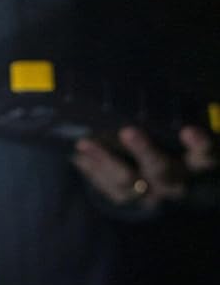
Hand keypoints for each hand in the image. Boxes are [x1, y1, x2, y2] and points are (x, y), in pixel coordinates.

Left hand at [73, 125, 216, 208]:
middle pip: (162, 171)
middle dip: (144, 151)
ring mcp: (151, 194)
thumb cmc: (166, 140)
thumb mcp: (171, 131)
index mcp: (194, 162)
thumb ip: (162, 118)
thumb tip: (146, 84)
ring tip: (85, 142)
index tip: (189, 130)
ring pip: (129, 183)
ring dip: (106, 161)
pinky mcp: (129, 200)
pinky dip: (93, 171)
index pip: (205, 155)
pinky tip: (79, 155)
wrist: (157, 179)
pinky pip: (109, 189)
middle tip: (128, 132)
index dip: (200, 146)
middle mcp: (175, 181)